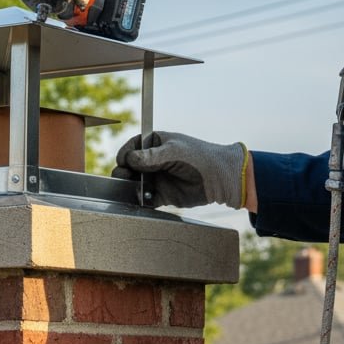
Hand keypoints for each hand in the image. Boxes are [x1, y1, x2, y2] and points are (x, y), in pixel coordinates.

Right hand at [112, 130, 248, 208]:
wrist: (221, 178)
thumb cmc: (200, 157)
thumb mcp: (174, 151)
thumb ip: (151, 156)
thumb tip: (129, 159)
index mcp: (155, 144)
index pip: (132, 147)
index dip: (125, 154)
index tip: (123, 161)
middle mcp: (153, 161)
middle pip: (129, 166)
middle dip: (124, 171)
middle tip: (123, 176)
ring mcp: (157, 178)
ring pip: (134, 183)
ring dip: (129, 186)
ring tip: (131, 188)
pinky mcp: (162, 195)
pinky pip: (145, 198)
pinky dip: (140, 200)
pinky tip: (142, 198)